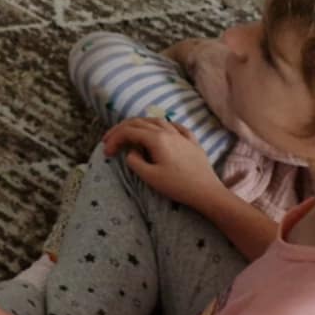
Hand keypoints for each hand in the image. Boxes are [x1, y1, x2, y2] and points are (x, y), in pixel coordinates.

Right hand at [105, 115, 221, 208]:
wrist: (208, 193)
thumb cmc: (178, 186)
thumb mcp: (150, 177)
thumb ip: (134, 161)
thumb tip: (132, 152)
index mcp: (156, 139)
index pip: (128, 132)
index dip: (114, 139)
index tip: (106, 152)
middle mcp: (168, 132)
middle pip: (139, 122)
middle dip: (121, 129)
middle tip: (110, 140)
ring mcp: (182, 136)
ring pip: (157, 121)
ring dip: (140, 124)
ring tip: (131, 133)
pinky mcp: (193, 142)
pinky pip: (177, 127)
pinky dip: (165, 125)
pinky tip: (163, 129)